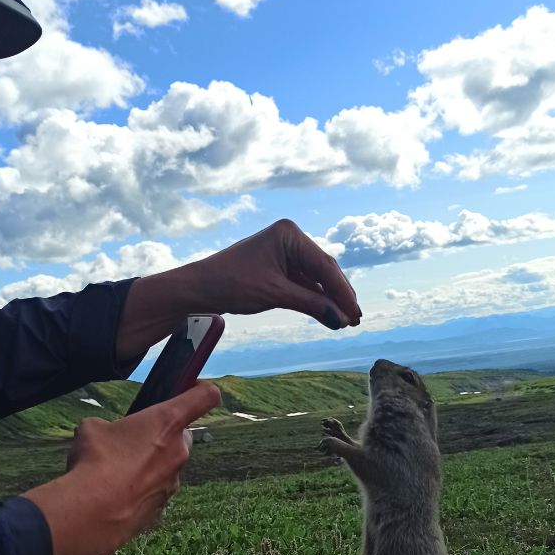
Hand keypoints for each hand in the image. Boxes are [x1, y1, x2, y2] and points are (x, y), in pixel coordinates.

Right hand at [23, 381, 218, 554]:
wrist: (92, 513)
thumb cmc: (95, 461)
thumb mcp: (92, 427)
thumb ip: (109, 425)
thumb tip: (104, 433)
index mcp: (167, 421)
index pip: (205, 396)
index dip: (202, 388)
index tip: (192, 387)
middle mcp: (179, 451)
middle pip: (182, 435)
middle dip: (163, 435)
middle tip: (135, 439)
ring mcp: (173, 482)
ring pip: (168, 466)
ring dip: (150, 464)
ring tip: (116, 471)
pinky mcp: (162, 508)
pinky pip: (155, 491)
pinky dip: (140, 489)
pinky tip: (115, 493)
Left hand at [116, 218, 360, 360]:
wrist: (199, 288)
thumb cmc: (232, 284)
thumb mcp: (275, 294)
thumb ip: (311, 304)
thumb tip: (340, 319)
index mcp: (290, 235)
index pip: (325, 266)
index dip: (343, 293)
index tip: (355, 315)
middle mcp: (290, 237)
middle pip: (324, 269)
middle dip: (339, 295)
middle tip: (355, 319)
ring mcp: (284, 250)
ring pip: (315, 277)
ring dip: (328, 298)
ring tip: (345, 319)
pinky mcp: (278, 264)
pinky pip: (303, 281)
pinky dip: (313, 297)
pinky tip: (326, 312)